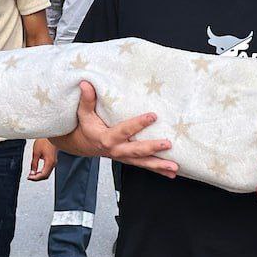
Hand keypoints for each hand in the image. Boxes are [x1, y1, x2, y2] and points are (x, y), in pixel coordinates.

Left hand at [28, 138, 56, 180]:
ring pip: (47, 173)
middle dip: (37, 178)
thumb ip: (34, 164)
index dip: (35, 178)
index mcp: (50, 162)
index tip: (29, 177)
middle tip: (29, 177)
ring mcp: (54, 162)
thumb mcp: (36, 153)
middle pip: (45, 176)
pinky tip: (37, 170)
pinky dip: (42, 171)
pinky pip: (48, 169)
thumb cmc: (44, 141)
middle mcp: (53, 163)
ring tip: (32, 174)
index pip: (42, 175)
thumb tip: (32, 172)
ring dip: (39, 175)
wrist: (51, 134)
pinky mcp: (53, 160)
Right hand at [55, 82, 177, 177]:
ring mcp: (123, 157)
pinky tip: (172, 173)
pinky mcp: (129, 160)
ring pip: (143, 162)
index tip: (153, 116)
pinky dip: (158, 170)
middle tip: (167, 144)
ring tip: (174, 167)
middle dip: (152, 148)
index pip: (124, 130)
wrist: (82, 145)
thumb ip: (87, 100)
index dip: (138, 124)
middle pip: (136, 150)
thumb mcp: (84, 113)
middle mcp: (116, 150)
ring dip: (159, 165)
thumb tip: (85, 83)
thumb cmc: (86, 127)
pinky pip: (144, 166)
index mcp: (106, 138)